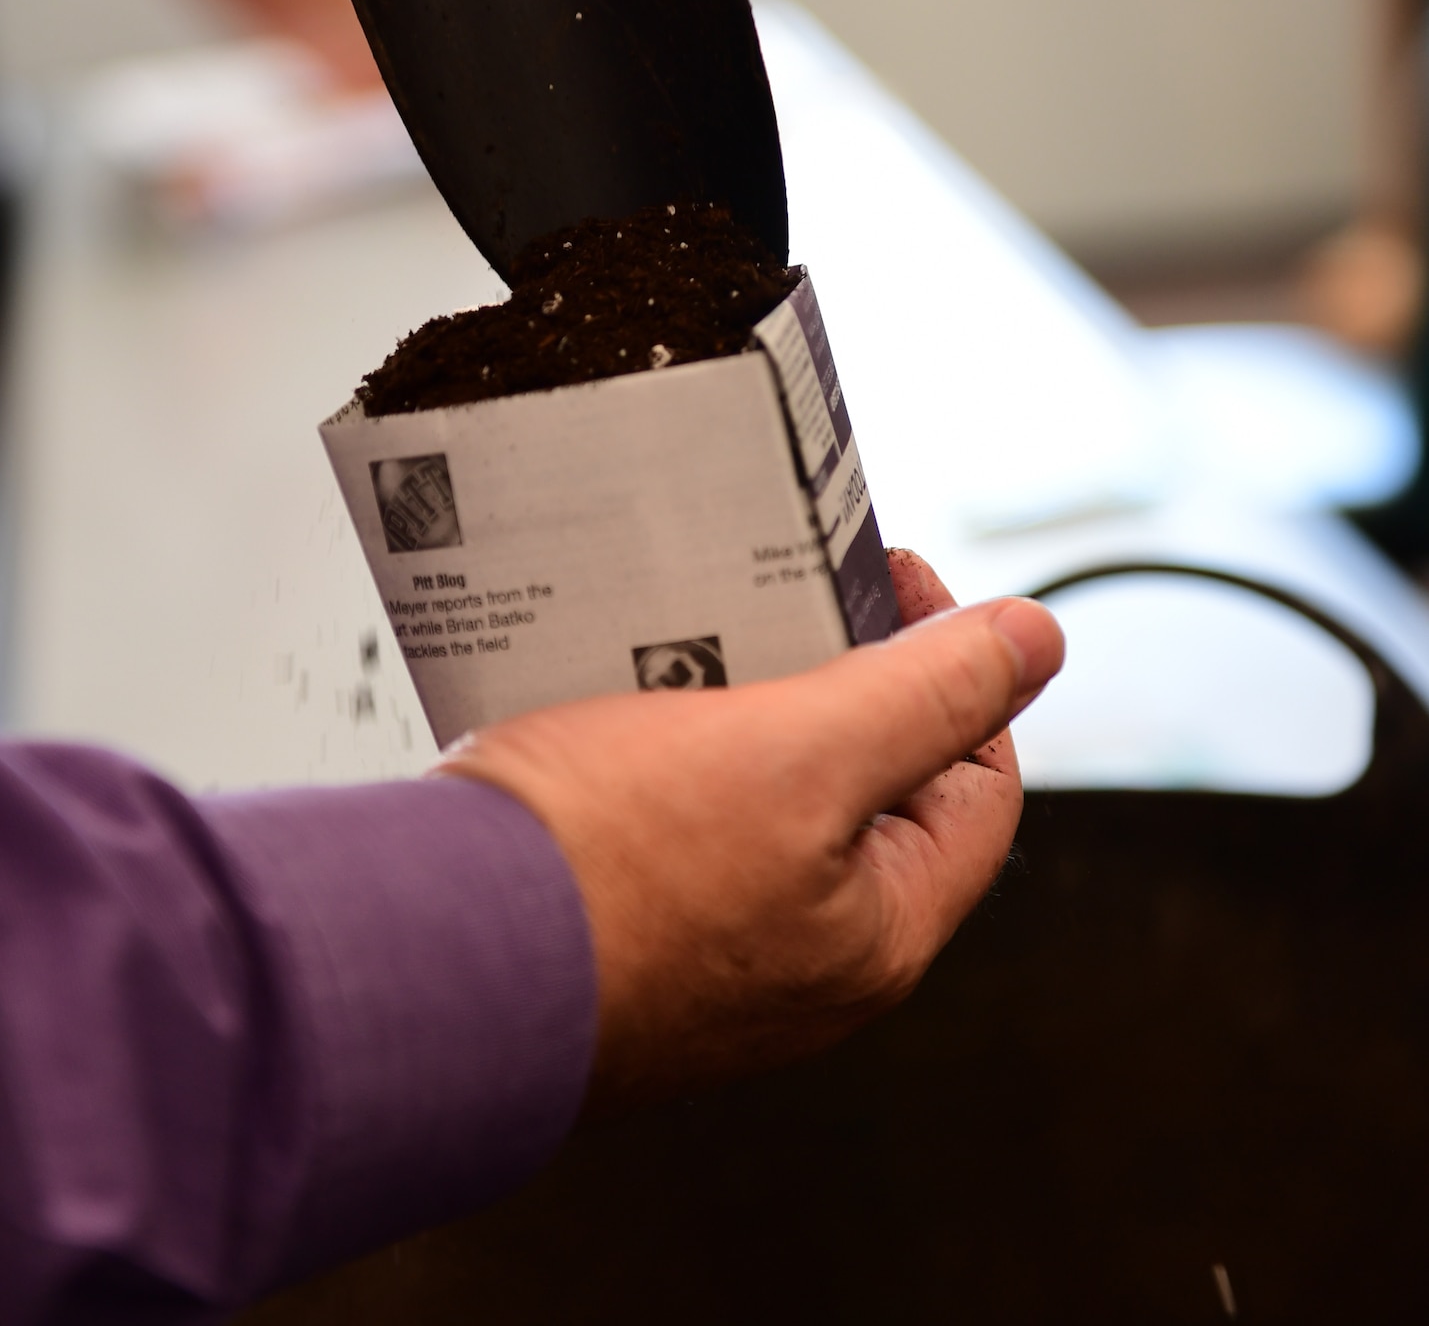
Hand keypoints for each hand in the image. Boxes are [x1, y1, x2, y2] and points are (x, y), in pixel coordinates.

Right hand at [434, 550, 1062, 1107]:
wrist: (413, 957)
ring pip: (762, 792)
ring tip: (701, 627)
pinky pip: (670, 815)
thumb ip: (930, 696)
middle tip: (788, 593)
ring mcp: (705, 949)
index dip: (957, 666)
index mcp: (878, 934)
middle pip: (868, 784)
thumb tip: (1040, 642)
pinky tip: (620, 691)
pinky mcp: (616, 927)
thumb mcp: (806, 756)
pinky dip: (664, 740)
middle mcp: (801, 959)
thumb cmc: (606, 877)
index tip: (891, 579)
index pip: (977, 781)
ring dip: (744, 699)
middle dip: (839, 673)